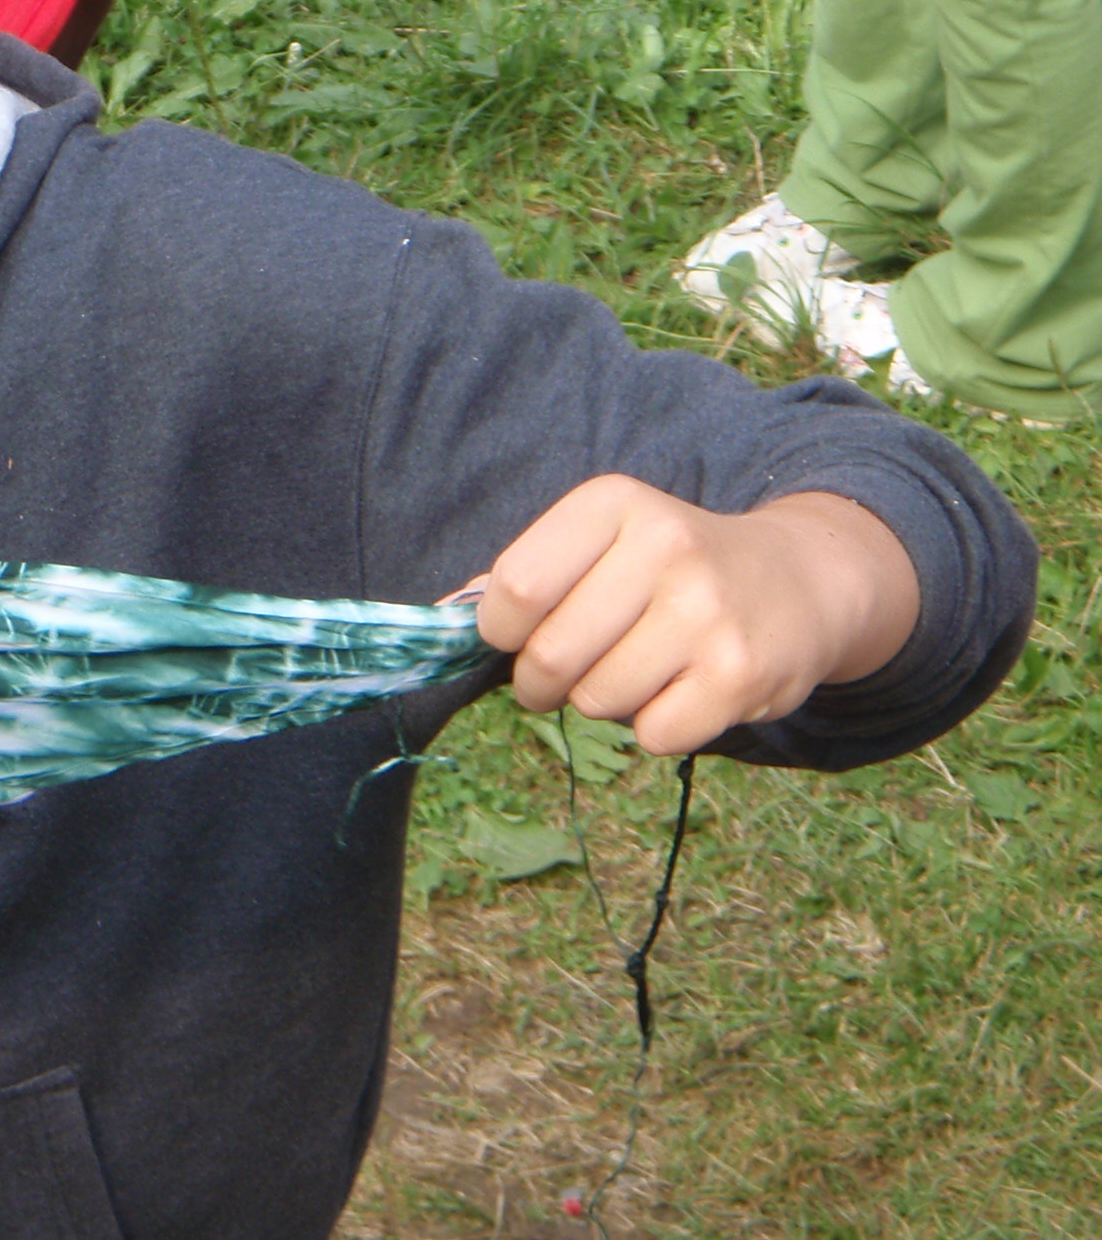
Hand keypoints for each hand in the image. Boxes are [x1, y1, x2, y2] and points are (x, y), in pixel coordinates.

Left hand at [465, 475, 920, 756]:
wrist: (802, 580)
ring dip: (603, 702)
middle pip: (551, 655)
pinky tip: (683, 689)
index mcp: (613, 504)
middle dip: (542, 682)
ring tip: (640, 668)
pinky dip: (655, 728)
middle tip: (563, 675)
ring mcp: (707, 613)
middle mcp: (666, 547)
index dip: (500, 630)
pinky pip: (652, 735)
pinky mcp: (740, 675)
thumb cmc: (668, 568)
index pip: (514, 587)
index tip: (517, 635)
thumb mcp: (601, 542)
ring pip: (598, 701)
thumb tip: (438, 621)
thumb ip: (525, 577)